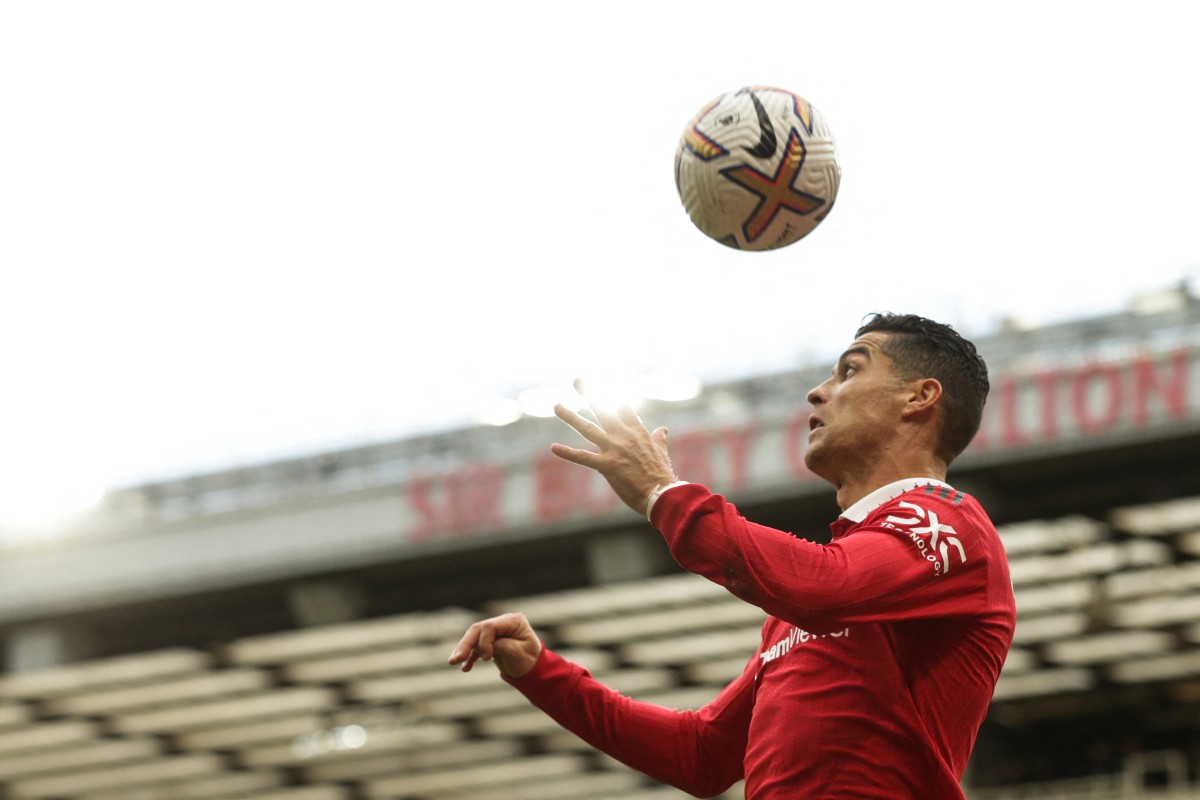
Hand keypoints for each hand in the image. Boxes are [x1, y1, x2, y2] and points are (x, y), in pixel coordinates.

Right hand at [447, 612, 541, 678]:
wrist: (535, 671)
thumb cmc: (530, 660)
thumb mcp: (517, 653)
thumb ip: (499, 645)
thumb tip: (481, 648)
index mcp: (513, 621)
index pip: (490, 626)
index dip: (484, 641)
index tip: (487, 658)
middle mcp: (503, 623)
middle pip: (478, 629)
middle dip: (465, 644)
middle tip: (455, 659)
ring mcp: (496, 632)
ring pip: (474, 637)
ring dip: (463, 650)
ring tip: (453, 662)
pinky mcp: (491, 642)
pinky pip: (476, 647)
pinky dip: (469, 657)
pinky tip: (465, 668)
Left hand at [551, 379, 677, 514]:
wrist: (661, 495)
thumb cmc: (662, 476)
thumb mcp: (662, 452)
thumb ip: (659, 439)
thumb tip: (663, 430)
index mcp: (637, 432)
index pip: (624, 407)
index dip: (615, 391)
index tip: (606, 378)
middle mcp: (624, 436)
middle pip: (604, 410)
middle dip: (589, 393)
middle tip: (577, 380)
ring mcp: (614, 449)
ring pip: (588, 429)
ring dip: (571, 417)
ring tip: (556, 406)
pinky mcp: (607, 466)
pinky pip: (583, 457)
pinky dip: (568, 452)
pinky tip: (554, 447)